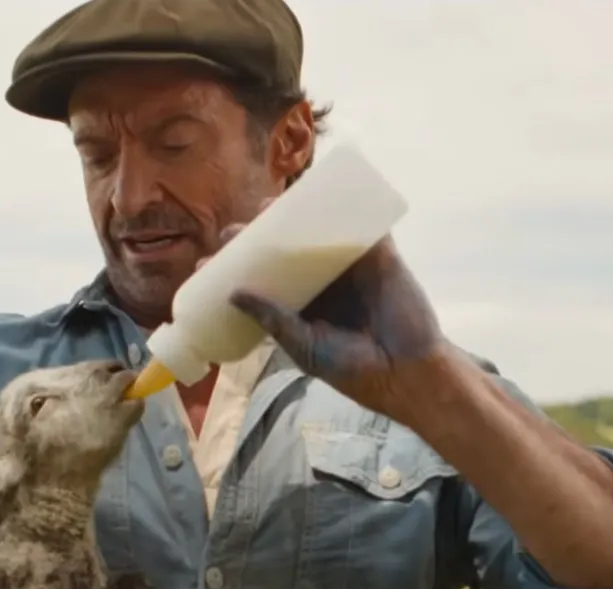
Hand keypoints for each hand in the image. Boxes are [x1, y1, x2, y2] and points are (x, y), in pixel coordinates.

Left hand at [217, 199, 452, 421]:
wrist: (405, 372)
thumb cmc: (353, 369)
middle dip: (256, 236)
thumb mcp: (303, 346)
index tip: (207, 260)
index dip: (236, 267)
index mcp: (301, 305)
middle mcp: (321, 282)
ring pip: (315, 231)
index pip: (262, 279)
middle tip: (232, 231)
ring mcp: (349, 266)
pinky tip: (321, 192)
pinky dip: (344, 205)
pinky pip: (359, 223)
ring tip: (266, 206)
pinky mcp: (378, 254)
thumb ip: (273, 320)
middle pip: (283, 249)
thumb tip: (232, 293)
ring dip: (291, 215)